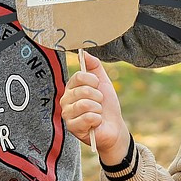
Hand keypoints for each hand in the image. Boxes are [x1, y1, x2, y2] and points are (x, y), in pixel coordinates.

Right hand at [61, 50, 130, 166]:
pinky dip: (97, 119)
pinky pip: (87, 117)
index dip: (93, 81)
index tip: (98, 87)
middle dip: (98, 97)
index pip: (78, 76)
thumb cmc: (107, 106)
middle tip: (99, 103)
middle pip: (83, 90)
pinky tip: (96, 122)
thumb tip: (84, 53)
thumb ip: (94, 66)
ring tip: (98, 113)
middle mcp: (66, 100)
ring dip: (98, 109)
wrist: (114, 127)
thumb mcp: (103, 82)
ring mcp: (67, 114)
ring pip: (85, 104)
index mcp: (72, 88)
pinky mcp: (72, 127)